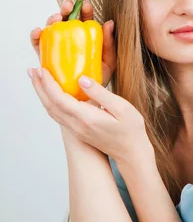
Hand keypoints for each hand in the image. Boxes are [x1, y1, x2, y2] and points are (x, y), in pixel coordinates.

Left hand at [27, 66, 153, 166]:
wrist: (131, 153)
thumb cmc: (131, 130)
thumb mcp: (122, 108)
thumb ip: (100, 93)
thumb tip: (82, 79)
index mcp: (87, 118)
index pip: (60, 99)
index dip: (48, 83)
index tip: (42, 69)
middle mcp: (77, 126)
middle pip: (50, 105)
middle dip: (39, 87)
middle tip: (32, 71)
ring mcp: (76, 130)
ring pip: (52, 111)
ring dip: (42, 95)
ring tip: (37, 80)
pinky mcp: (78, 131)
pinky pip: (58, 115)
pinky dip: (51, 102)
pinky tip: (52, 94)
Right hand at [30, 0, 116, 87]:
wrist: (86, 97)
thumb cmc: (98, 78)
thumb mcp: (109, 61)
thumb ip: (109, 44)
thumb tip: (109, 23)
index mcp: (85, 37)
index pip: (84, 18)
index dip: (84, 9)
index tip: (86, 5)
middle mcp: (70, 39)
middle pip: (66, 19)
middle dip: (66, 8)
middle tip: (68, 6)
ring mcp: (56, 46)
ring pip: (51, 28)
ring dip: (51, 18)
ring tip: (56, 18)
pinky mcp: (46, 56)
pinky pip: (38, 43)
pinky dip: (36, 35)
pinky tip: (39, 31)